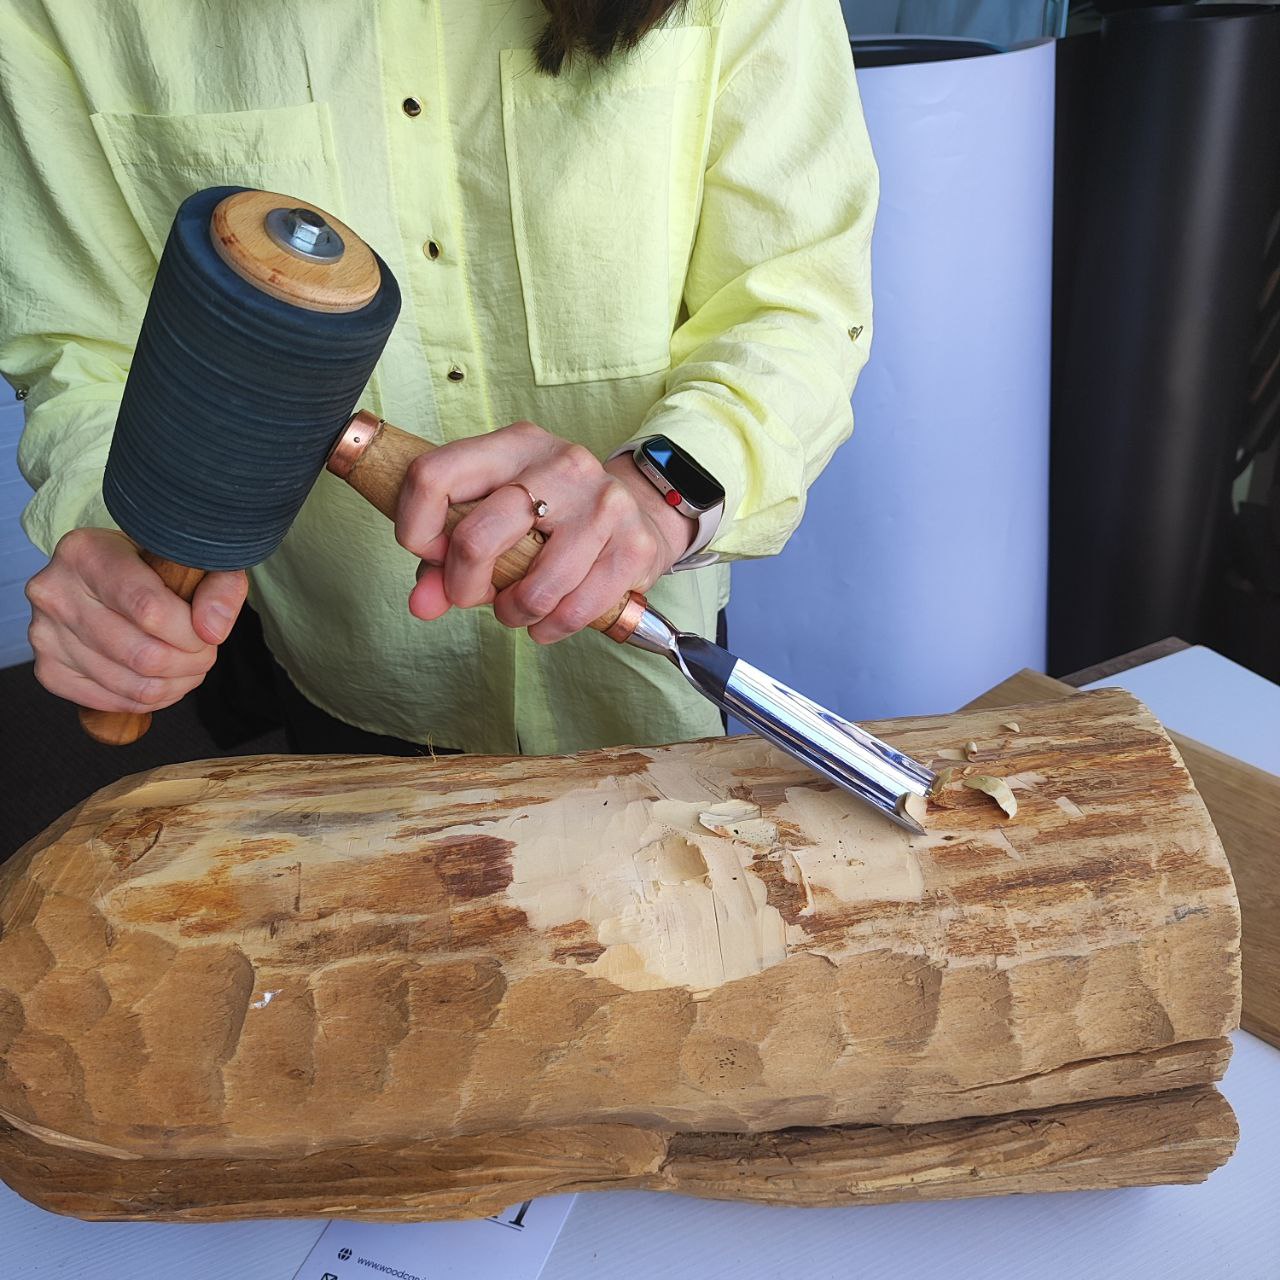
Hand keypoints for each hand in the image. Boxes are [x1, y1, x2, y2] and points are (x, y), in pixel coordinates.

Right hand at [26, 528, 246, 713]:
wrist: (109, 570)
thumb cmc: (153, 563)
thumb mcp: (193, 557)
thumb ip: (218, 587)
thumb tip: (212, 631)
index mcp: (86, 553)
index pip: (151, 610)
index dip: (191, 634)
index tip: (208, 634)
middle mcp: (55, 592)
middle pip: (143, 655)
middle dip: (190, 662)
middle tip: (204, 652)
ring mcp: (46, 634)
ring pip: (132, 686)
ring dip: (176, 684)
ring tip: (188, 664)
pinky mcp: (49, 670)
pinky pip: (112, 703)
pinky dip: (149, 699)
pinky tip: (161, 678)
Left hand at [395, 421, 694, 642]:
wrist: (639, 514)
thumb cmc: (551, 520)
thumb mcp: (494, 518)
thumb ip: (445, 559)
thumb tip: (423, 605)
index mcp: (514, 444)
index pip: (434, 476)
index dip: (416, 527)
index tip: (428, 551)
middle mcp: (560, 463)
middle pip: (477, 537)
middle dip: (462, 584)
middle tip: (471, 595)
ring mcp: (602, 503)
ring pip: (532, 588)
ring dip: (511, 613)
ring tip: (514, 610)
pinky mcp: (633, 546)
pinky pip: (573, 610)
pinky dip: (548, 628)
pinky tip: (546, 621)